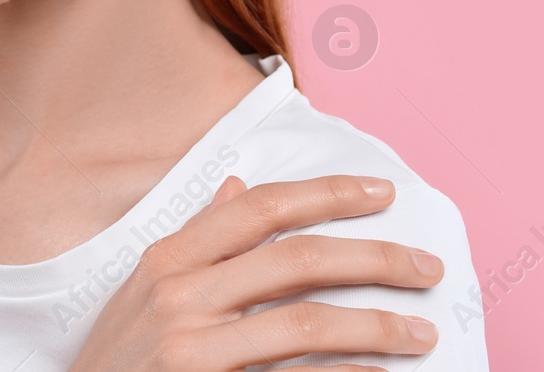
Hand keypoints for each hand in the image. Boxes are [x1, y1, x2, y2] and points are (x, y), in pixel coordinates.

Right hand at [67, 174, 443, 371]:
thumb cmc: (119, 356)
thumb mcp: (143, 290)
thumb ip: (197, 241)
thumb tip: (237, 188)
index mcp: (167, 260)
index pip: (259, 209)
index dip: (326, 194)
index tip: (379, 194)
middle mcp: (180, 295)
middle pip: (296, 259)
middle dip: (373, 259)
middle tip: (425, 267)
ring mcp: (193, 347)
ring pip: (306, 321)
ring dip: (376, 326)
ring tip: (419, 333)